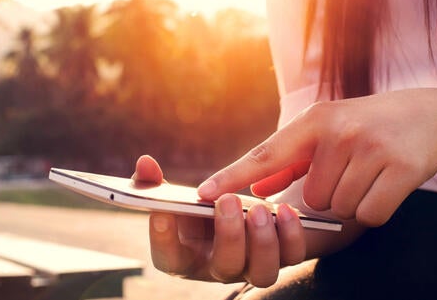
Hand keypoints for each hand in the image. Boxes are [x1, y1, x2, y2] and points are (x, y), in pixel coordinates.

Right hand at [133, 155, 305, 286]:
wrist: (241, 216)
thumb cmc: (203, 211)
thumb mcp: (180, 198)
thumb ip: (157, 184)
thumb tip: (144, 163)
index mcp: (188, 256)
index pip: (170, 260)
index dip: (162, 240)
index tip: (162, 212)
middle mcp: (221, 268)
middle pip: (224, 267)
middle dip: (228, 234)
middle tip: (228, 200)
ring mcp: (253, 267)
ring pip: (262, 273)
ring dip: (262, 241)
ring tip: (260, 209)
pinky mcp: (283, 258)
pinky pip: (291, 257)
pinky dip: (291, 235)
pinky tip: (286, 210)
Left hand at [197, 89, 436, 226]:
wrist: (430, 114)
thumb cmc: (366, 125)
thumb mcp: (325, 131)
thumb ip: (288, 161)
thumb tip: (256, 190)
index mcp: (314, 120)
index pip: (265, 154)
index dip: (233, 177)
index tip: (203, 194)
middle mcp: (338, 131)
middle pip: (310, 198)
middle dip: (328, 194)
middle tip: (352, 169)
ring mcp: (370, 148)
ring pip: (339, 208)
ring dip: (352, 201)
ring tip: (370, 172)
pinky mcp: (400, 168)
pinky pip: (369, 214)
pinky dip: (375, 208)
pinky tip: (386, 183)